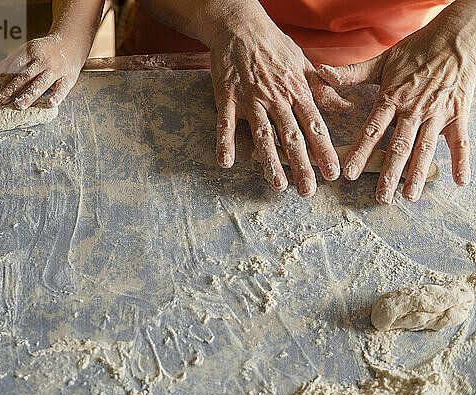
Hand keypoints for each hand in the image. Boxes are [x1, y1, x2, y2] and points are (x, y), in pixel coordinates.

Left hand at [0, 33, 85, 109]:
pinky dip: (57, 96)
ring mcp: (56, 69)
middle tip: (3, 100)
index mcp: (31, 52)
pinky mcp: (69, 77)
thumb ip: (13, 61)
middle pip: (26, 76)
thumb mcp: (29, 49)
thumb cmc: (48, 49)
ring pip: (41, 83)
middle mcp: (43, 60)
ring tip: (20, 105)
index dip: (7, 81)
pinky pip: (63, 88)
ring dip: (30, 95)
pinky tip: (51, 103)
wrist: (72, 42)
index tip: (1, 94)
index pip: (16, 67)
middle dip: (13, 89)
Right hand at [209, 16, 352, 195]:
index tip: (333, 173)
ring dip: (270, 161)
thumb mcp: (304, 64)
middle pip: (291, 136)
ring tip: (278, 185)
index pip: (315, 126)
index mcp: (297, 90)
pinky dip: (225, 142)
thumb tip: (346, 108)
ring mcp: (250, 99)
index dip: (324, 151)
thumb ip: (324, 90)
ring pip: (262, 134)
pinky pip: (226, 124)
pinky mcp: (227, 98)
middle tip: (308, 190)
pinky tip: (226, 162)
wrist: (240, 26)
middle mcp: (276, 98)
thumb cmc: (274, 46)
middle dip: (302, 165)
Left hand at [318, 6, 475, 203]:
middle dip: (389, 174)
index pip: (372, 130)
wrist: (456, 38)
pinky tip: (458, 181)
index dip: (360, 153)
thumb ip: (351, 73)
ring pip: (425, 148)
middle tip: (382, 197)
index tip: (348, 173)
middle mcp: (413, 109)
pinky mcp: (458, 114)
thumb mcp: (382, 61)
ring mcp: (437, 113)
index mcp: (391, 98)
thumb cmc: (417, 50)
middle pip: (399, 146)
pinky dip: (461, 161)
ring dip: (417, 173)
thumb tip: (321, 71)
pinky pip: (460, 141)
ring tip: (409, 195)